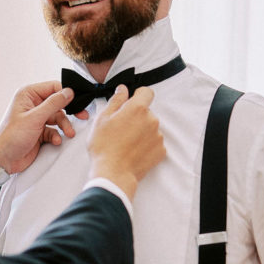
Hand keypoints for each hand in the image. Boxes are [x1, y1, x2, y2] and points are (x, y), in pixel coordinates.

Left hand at [0, 81, 79, 175]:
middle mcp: (32, 105)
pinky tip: (55, 141)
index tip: (77, 101)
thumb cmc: (11, 136)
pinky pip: (54, 130)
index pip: (53, 87)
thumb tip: (68, 92)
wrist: (3, 159)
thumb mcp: (35, 118)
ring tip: (69, 134)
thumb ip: (53, 104)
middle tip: (82, 115)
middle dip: (69, 111)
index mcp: (28, 95)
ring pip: (58, 118)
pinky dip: (57, 135)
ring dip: (65, 126)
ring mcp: (36, 119)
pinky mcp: (39, 132)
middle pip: (58, 103)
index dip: (66, 93)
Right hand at [88, 85, 165, 199]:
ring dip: (141, 131)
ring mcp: (158, 136)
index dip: (138, 96)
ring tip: (126, 143)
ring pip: (150, 127)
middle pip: (147, 112)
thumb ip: (116, 101)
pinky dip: (146, 145)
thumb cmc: (104, 147)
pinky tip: (133, 151)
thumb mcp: (102, 119)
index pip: (146, 92)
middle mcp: (152, 120)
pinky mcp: (160, 150)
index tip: (130, 103)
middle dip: (136, 117)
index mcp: (137, 109)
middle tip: (121, 129)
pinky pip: (154, 142)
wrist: (113, 173)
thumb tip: (123, 90)